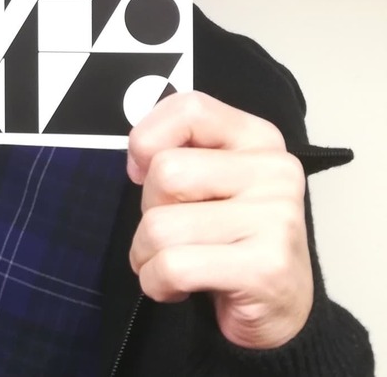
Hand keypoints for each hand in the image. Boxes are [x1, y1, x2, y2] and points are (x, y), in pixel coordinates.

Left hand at [127, 91, 313, 349]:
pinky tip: (180, 287)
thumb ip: (178, 149)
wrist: (279, 308)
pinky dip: (156, 282)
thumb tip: (138, 157)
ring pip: (161, 226)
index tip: (142, 169)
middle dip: (150, 208)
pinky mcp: (267, 268)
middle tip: (173, 230)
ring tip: (174, 261)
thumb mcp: (210, 178)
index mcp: (257, 138)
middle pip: (166, 171)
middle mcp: (274, 170)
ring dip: (147, 253)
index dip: (147, 138)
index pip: (189, 108)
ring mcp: (276, 218)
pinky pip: (173, 266)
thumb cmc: (231, 237)